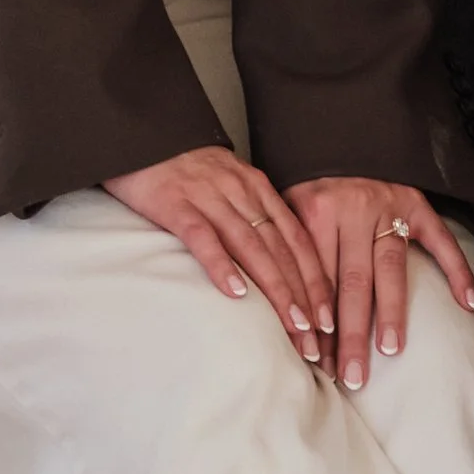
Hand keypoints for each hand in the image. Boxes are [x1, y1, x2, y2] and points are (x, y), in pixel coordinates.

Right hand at [104, 145, 331, 366]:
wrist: (144, 135)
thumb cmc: (187, 169)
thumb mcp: (230, 186)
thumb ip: (252, 217)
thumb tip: (277, 265)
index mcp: (258, 189)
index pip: (297, 240)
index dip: (316, 280)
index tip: (329, 318)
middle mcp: (241, 193)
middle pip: (281, 250)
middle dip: (303, 296)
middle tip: (317, 337)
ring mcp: (210, 198)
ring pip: (252, 247)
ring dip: (276, 288)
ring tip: (292, 324)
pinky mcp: (176, 204)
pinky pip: (203, 237)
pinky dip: (221, 265)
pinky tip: (235, 293)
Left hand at [288, 177, 473, 389]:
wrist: (340, 129)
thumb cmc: (310, 181)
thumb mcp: (287, 207)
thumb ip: (289, 253)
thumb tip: (283, 317)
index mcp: (315, 211)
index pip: (316, 279)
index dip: (316, 322)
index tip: (316, 361)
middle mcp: (353, 209)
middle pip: (350, 282)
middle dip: (350, 333)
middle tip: (351, 375)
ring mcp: (389, 206)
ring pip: (389, 268)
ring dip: (390, 313)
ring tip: (389, 350)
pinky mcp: (417, 202)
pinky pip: (441, 239)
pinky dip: (457, 271)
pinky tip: (468, 303)